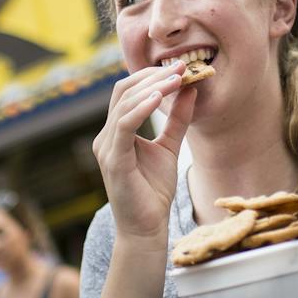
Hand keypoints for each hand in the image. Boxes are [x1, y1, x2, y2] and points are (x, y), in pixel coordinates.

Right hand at [91, 65, 196, 240]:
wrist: (147, 228)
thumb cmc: (154, 191)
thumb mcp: (169, 147)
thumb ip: (177, 119)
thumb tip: (191, 89)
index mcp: (116, 132)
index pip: (127, 92)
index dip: (151, 76)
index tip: (181, 68)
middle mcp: (106, 136)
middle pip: (122, 91)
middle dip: (152, 77)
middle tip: (180, 68)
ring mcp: (107, 148)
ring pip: (123, 104)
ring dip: (152, 88)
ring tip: (176, 80)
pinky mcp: (113, 160)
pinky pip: (124, 126)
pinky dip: (141, 109)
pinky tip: (159, 99)